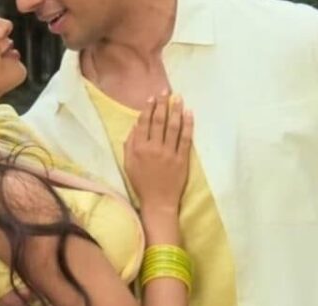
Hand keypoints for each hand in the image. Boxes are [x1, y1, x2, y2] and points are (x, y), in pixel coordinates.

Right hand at [124, 91, 193, 214]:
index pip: (144, 123)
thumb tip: (135, 126)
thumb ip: (129, 144)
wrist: (157, 201)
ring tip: (178, 98)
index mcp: (139, 149)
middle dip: (162, 104)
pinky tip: (189, 114)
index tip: (152, 98)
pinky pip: (186, 139)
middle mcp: (154, 148)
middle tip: (166, 92)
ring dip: (176, 110)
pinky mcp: (182, 159)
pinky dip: (188, 125)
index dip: (148, 109)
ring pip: (173, 127)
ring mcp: (169, 153)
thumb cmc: (141, 183)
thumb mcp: (128, 164)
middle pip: (159, 121)